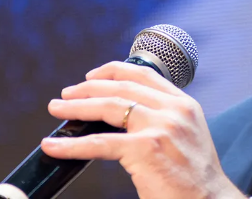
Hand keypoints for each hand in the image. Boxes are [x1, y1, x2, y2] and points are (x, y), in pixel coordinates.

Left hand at [40, 61, 244, 198]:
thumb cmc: (195, 180)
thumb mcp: (187, 137)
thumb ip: (163, 121)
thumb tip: (123, 118)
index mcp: (184, 104)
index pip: (144, 74)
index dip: (114, 71)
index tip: (92, 76)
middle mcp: (174, 110)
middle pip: (123, 87)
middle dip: (89, 88)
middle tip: (66, 95)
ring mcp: (161, 127)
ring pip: (110, 107)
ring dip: (77, 107)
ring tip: (56, 109)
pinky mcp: (146, 149)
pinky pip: (101, 143)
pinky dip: (73, 144)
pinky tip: (55, 146)